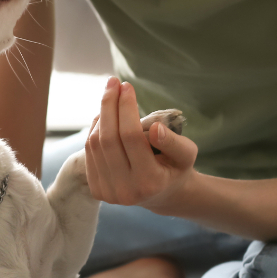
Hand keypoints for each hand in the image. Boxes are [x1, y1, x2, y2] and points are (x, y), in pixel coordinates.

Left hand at [85, 77, 197, 211]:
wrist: (162, 194)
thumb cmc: (176, 167)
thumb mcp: (186, 154)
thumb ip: (173, 142)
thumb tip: (154, 128)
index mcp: (149, 182)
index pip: (131, 137)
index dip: (126, 107)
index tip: (127, 86)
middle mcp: (125, 191)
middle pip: (109, 139)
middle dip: (109, 106)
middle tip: (114, 83)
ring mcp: (108, 192)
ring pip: (95, 144)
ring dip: (101, 115)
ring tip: (110, 96)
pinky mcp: (96, 190)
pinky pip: (90, 152)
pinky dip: (95, 130)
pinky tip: (104, 116)